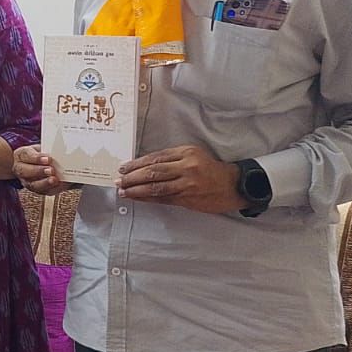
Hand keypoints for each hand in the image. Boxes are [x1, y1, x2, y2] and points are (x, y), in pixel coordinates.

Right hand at [13, 145, 70, 194]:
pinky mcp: (36, 189)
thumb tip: (59, 150)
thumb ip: (46, 149)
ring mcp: (26, 181)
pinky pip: (42, 191)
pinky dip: (52, 188)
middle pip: (25, 171)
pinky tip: (60, 185)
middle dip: (39, 171)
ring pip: (33, 184)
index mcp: (21, 155)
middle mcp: (20, 169)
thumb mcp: (40, 148)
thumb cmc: (38, 154)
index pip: (27, 156)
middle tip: (51, 170)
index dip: (37, 158)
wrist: (33, 164)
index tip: (48, 159)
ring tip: (54, 180)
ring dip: (44, 183)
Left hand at [116, 145, 245, 213]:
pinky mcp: (188, 198)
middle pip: (153, 171)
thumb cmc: (209, 169)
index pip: (155, 157)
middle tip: (119, 180)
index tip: (123, 167)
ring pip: (156, 186)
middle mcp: (186, 166)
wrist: (232, 185)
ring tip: (123, 191)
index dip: (137, 163)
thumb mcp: (193, 155)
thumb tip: (144, 166)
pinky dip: (147, 198)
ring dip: (136, 190)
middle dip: (132, 176)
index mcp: (186, 152)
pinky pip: (163, 198)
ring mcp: (187, 183)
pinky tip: (136, 198)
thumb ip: (171, 159)